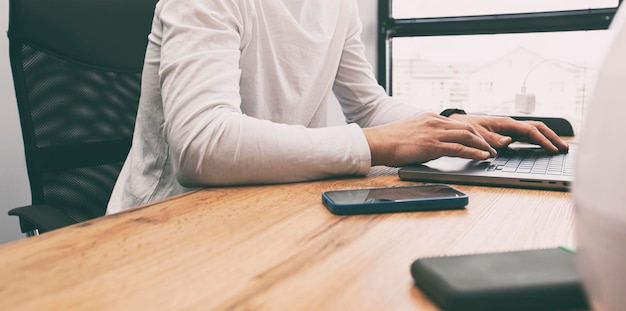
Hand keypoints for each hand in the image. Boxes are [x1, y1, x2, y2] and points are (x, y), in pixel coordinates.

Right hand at [362, 112, 496, 165]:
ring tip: (490, 154)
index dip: (474, 133)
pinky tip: (481, 156)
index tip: (482, 140)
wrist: (377, 142)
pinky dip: (473, 152)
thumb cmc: (389, 141)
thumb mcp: (412, 132)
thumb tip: (435, 146)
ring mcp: (434, 132)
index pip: (458, 124)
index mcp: (430, 117)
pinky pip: (458, 148)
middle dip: (483, 139)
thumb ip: (426, 135)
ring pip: (466, 136)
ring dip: (482, 146)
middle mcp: (434, 122)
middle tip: (492, 148)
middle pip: (467, 128)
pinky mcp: (432, 145)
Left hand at [448, 114, 568, 152]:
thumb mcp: (478, 135)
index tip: (553, 149)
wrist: (460, 124)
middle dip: (552, 138)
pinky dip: (540, 139)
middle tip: (565, 149)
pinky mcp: (510, 132)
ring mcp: (512, 128)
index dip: (543, 140)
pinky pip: (529, 135)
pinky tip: (546, 146)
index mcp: (506, 123)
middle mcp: (511, 124)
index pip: (530, 131)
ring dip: (549, 138)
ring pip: (536, 130)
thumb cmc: (468, 128)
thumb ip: (493, 139)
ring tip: (561, 147)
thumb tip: (508, 141)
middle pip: (538, 128)